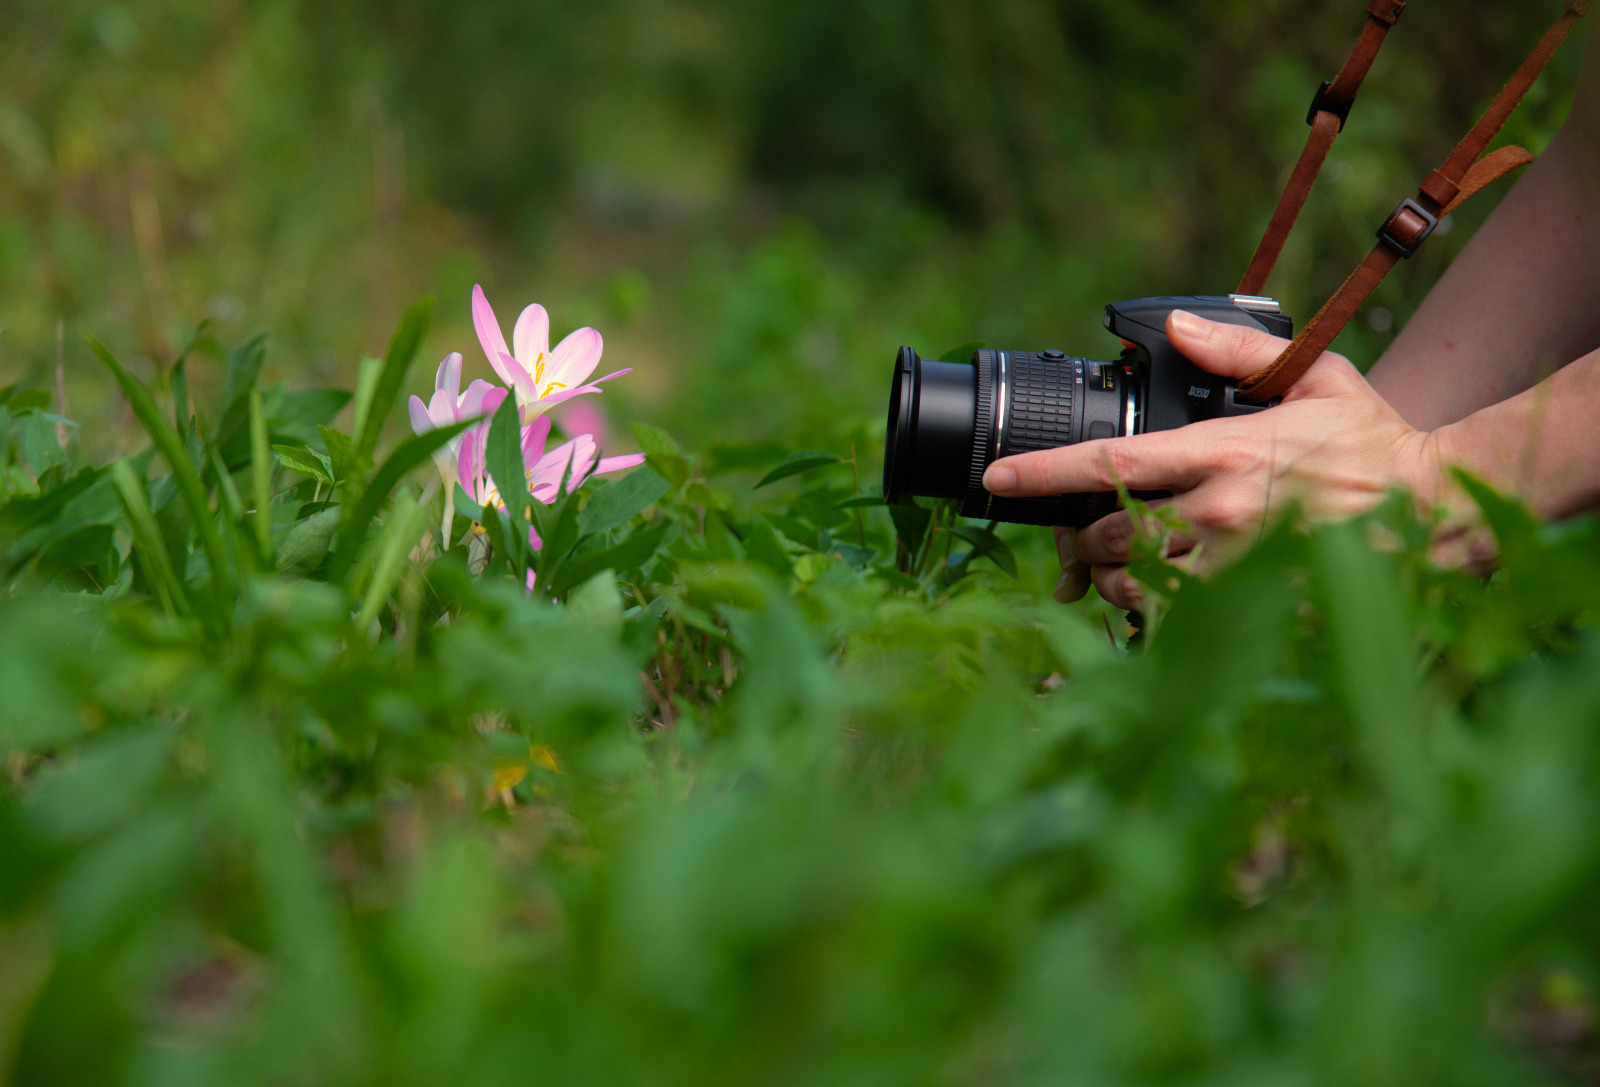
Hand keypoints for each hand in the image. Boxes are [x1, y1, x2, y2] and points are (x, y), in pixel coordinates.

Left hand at [985, 310, 1441, 609]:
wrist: (1437, 508)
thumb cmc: (1372, 442)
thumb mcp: (1314, 377)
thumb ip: (1239, 352)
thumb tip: (1177, 328)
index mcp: (1228, 453)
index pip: (1114, 463)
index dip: (1044, 472)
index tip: (996, 478)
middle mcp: (1224, 514)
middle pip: (1113, 532)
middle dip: (1078, 535)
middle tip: (1072, 533)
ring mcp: (1239, 568)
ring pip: (1138, 583)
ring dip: (1109, 577)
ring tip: (1103, 567)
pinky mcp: (1257, 607)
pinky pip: (1180, 622)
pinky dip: (1151, 613)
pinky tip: (1149, 598)